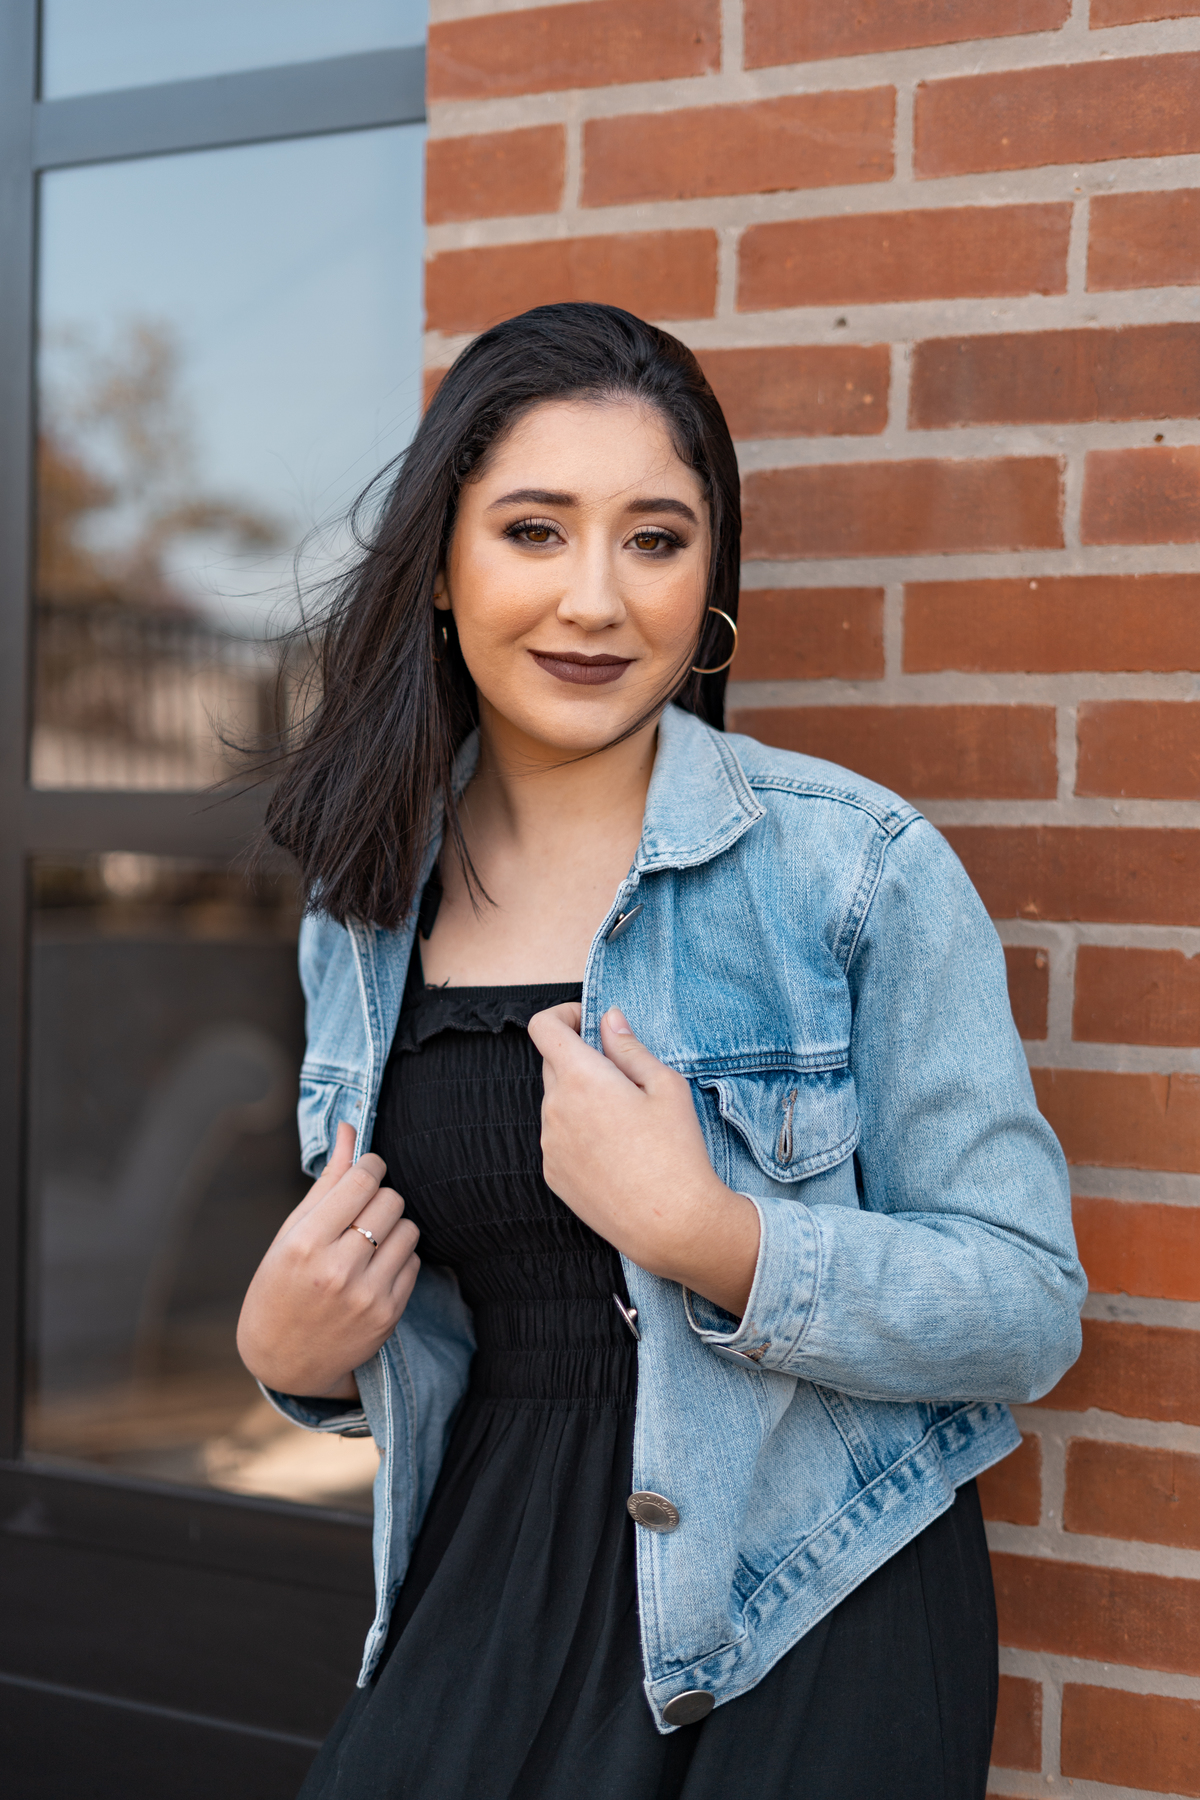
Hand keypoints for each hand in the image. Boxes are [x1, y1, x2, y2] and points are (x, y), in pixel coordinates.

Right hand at [236, 1121, 420, 1400]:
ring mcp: (366, 1295)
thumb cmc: (280, 1285)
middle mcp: (337, 1270)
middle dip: (381, 1197)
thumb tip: (349, 1128)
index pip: (362, 1180)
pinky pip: (414, 1262)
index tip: (366, 1171)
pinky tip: (373, 1270)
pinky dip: (399, 1258)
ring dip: (393, 1227)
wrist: (283, 1359)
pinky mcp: (388, 1315)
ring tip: (368, 1241)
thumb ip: (327, 1181)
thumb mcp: (291, 1232)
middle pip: (391, 1200)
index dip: (370, 1166)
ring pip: (408, 1229)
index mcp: (305, 1243)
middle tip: (362, 1211)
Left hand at [527, 1004, 759, 1316]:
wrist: (670, 1224)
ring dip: (581, 1099)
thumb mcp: (666, 1085)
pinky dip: (578, 1133)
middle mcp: (554, 1109)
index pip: (544, 1027)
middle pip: (553, 1064)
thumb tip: (607, 1018)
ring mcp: (549, 1145)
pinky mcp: (552, 1174)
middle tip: (625, 1079)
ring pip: (557, 1103)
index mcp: (580, 1079)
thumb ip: (629, 1046)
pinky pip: (558, 1137)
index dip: (564, 1015)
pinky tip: (615, 1154)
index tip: (589, 1023)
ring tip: (626, 1125)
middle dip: (582, 1060)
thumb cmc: (676, 1151)